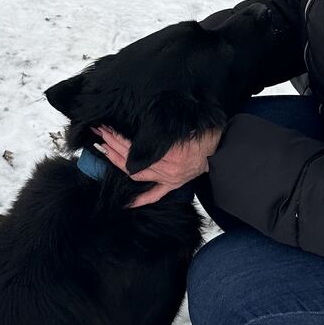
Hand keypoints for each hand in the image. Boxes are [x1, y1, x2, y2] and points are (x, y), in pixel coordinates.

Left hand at [94, 125, 222, 207]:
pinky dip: (142, 199)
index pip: (134, 148)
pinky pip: (156, 194)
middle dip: (112, 146)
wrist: (224, 150)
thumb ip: (164, 127)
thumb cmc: (206, 133)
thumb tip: (142, 120)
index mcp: (170, 154)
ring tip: (104, 150)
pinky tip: (128, 204)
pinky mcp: (174, 184)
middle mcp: (167, 169)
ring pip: (137, 174)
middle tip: (99, 134)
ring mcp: (170, 179)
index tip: (106, 129)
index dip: (117, 139)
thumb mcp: (185, 124)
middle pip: (131, 160)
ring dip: (118, 163)